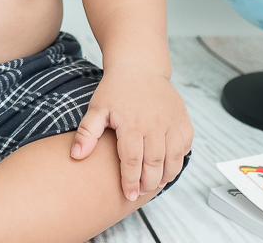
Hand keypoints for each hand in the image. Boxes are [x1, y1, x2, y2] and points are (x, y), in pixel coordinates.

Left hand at [70, 70, 191, 201]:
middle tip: (141, 192)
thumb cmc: (115, 89)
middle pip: (155, 164)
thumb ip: (86, 133)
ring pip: (174, 159)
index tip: (129, 195)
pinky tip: (168, 166)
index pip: (132, 161)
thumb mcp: (97, 108)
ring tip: (155, 184)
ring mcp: (172, 122)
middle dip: (148, 183)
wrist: (139, 67)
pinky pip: (186, 146)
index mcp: (132, 124)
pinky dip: (179, 159)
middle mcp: (155, 124)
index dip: (130, 181)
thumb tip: (76, 155)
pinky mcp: (183, 119)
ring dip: (166, 175)